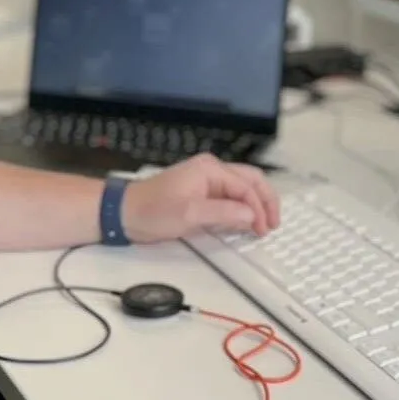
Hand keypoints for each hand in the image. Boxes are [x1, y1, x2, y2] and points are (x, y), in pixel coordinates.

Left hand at [121, 153, 280, 244]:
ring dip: (256, 203)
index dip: (259, 209)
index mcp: (210, 169)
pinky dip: (243, 206)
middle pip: (250, 180)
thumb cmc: (152, 210)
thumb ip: (223, 213)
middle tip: (274, 224)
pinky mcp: (201, 192)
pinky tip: (247, 220)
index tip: (264, 230)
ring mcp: (206, 180)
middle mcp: (211, 170)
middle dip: (266, 201)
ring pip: (242, 186)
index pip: (246, 187)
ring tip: (265, 223)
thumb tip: (252, 215)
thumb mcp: (189, 214)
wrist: (124, 212)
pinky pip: (230, 195)